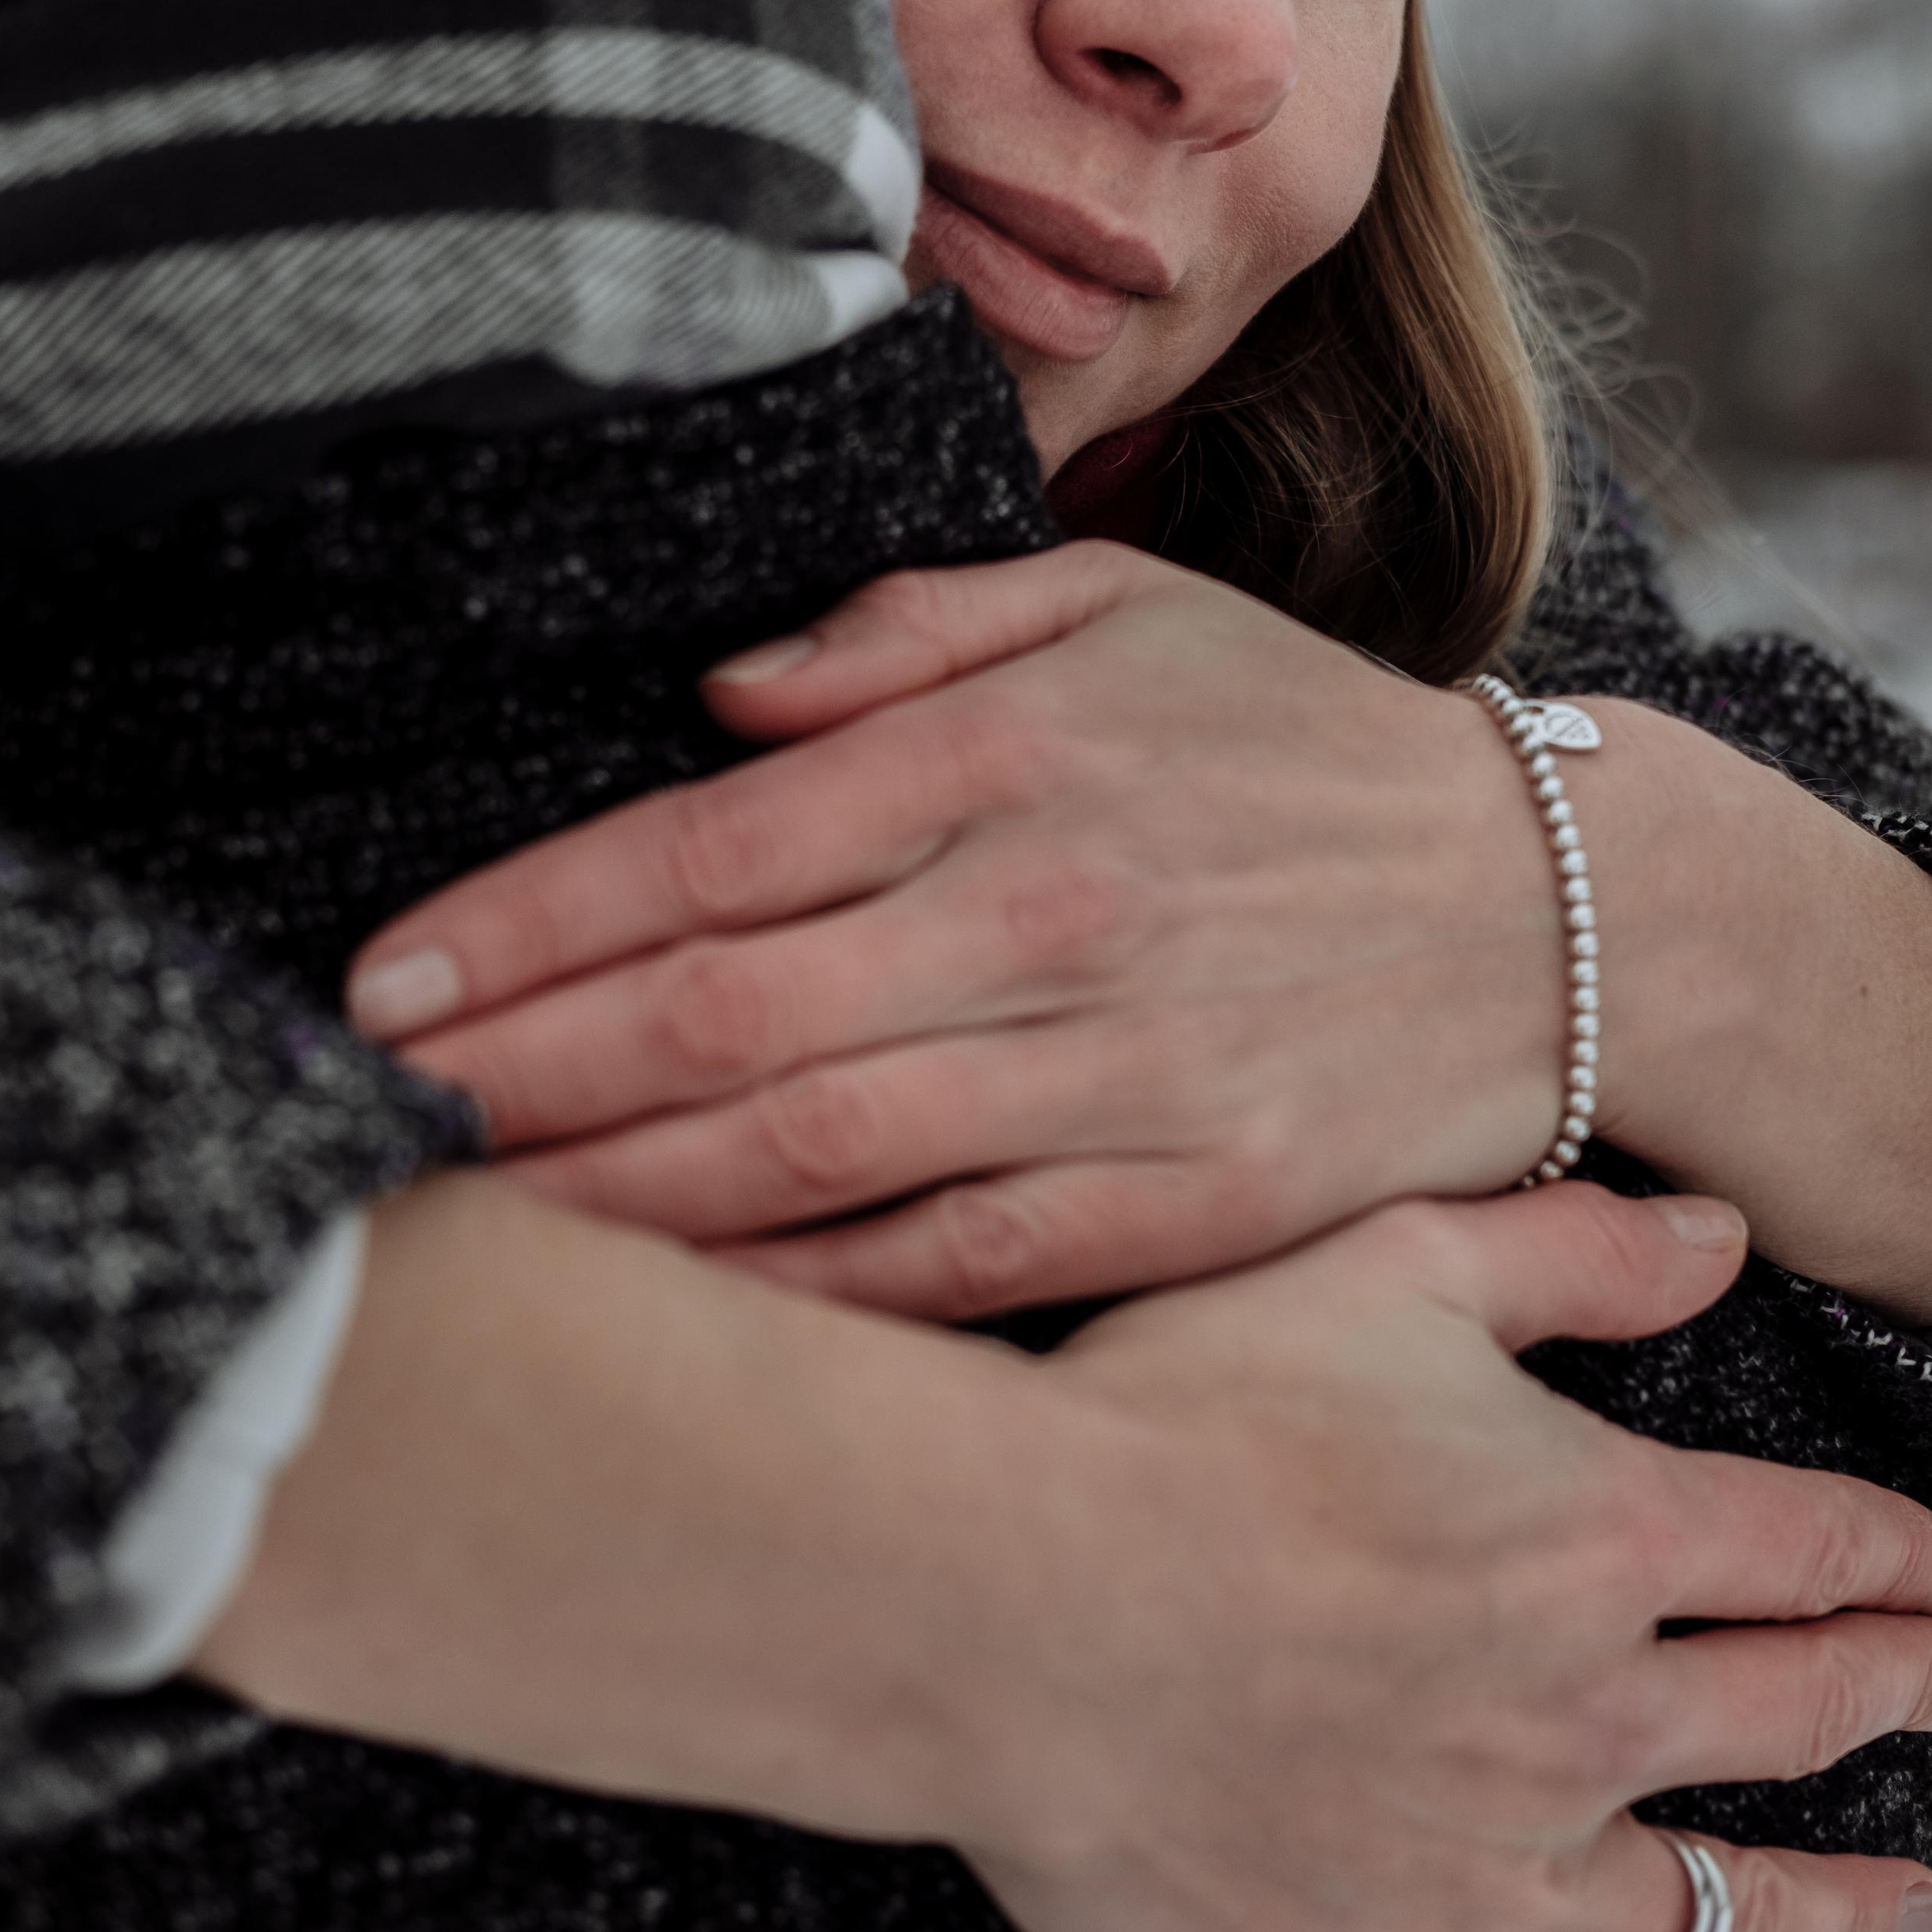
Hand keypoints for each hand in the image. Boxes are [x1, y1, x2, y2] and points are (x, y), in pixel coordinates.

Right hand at [199, 1174, 1931, 1931]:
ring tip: (1923, 1909)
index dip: (1901, 1554)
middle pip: (1805, 1715)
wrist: (1012, 1604)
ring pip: (1725, 1904)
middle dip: (1914, 1699)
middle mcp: (1587, 1713)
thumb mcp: (1385, 1268)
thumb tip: (1721, 1241)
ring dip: (1844, 1906)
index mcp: (1597, 1537)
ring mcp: (1503, 1873)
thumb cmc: (1173, 1426)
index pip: (1809, 1548)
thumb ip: (1568, 1255)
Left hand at [348, 544, 1570, 1311]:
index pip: (705, 844)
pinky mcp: (1187, 1208)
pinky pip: (951, 1273)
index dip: (522, 924)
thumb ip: (910, 636)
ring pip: (811, 1162)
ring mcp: (1121, 1074)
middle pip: (721, 1017)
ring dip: (613, 1204)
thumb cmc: (1305, 749)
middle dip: (516, 1077)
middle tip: (368, 1124)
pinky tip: (675, 1317)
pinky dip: (797, 1301)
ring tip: (465, 1231)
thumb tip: (724, 695)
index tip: (385, 986)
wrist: (1563, 914)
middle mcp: (1050, 912)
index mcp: (1015, 752)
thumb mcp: (1130, 613)